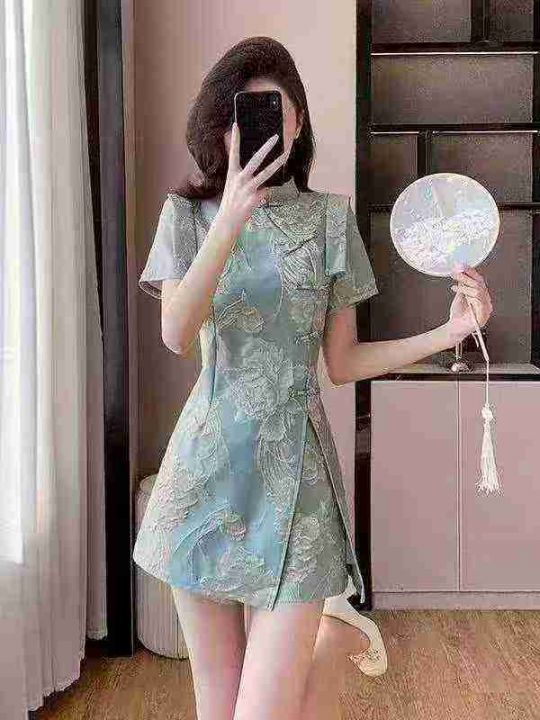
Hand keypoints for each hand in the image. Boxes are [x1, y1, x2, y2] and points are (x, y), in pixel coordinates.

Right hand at [214, 122, 287, 236]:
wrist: (227, 220)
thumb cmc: (231, 201)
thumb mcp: (231, 183)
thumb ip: (237, 170)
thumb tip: (246, 163)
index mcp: (232, 173)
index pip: (233, 153)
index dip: (234, 139)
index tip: (235, 126)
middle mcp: (240, 179)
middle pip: (255, 160)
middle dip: (266, 148)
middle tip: (275, 137)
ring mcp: (247, 189)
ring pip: (266, 173)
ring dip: (277, 163)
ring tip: (286, 156)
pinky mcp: (254, 199)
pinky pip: (266, 191)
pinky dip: (266, 192)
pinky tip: (261, 197)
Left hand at [446, 264, 492, 342]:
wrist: (454, 328)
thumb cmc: (458, 315)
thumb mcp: (460, 296)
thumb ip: (462, 286)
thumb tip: (460, 272)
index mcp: (482, 296)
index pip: (479, 280)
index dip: (471, 272)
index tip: (461, 265)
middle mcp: (486, 301)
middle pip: (479, 284)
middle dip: (466, 276)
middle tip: (455, 272)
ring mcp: (486, 308)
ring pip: (478, 290)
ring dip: (465, 284)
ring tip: (455, 282)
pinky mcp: (483, 314)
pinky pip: (477, 300)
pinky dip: (466, 293)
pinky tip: (457, 291)